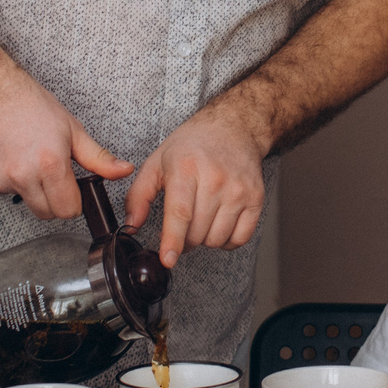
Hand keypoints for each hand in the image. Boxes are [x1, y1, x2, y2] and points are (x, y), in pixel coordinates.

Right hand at [0, 63, 131, 218]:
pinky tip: (6, 156)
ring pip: (23, 202)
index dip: (72, 200)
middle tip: (48, 172)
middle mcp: (23, 175)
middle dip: (52, 199)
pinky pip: (1, 191)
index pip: (68, 211)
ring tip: (25, 158)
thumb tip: (124, 171)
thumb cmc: (28, 103)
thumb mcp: (71, 129)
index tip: (70, 188)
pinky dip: (5, 180)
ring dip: (28, 188)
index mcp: (50, 164)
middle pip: (46, 213)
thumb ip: (98, 158)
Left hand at [125, 108, 266, 266]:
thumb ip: (139, 195)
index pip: (181, 212)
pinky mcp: (256, 199)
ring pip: (217, 239)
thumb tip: (132, 224)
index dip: (173, 240)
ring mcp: (238, 190)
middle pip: (197, 232)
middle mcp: (215, 179)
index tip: (168, 259)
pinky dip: (226, 241)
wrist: (234, 128)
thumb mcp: (157, 162)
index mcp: (186, 168)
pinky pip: (240, 238)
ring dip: (205, 240)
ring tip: (201, 220)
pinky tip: (219, 225)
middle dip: (184, 240)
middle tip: (181, 226)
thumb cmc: (193, 145)